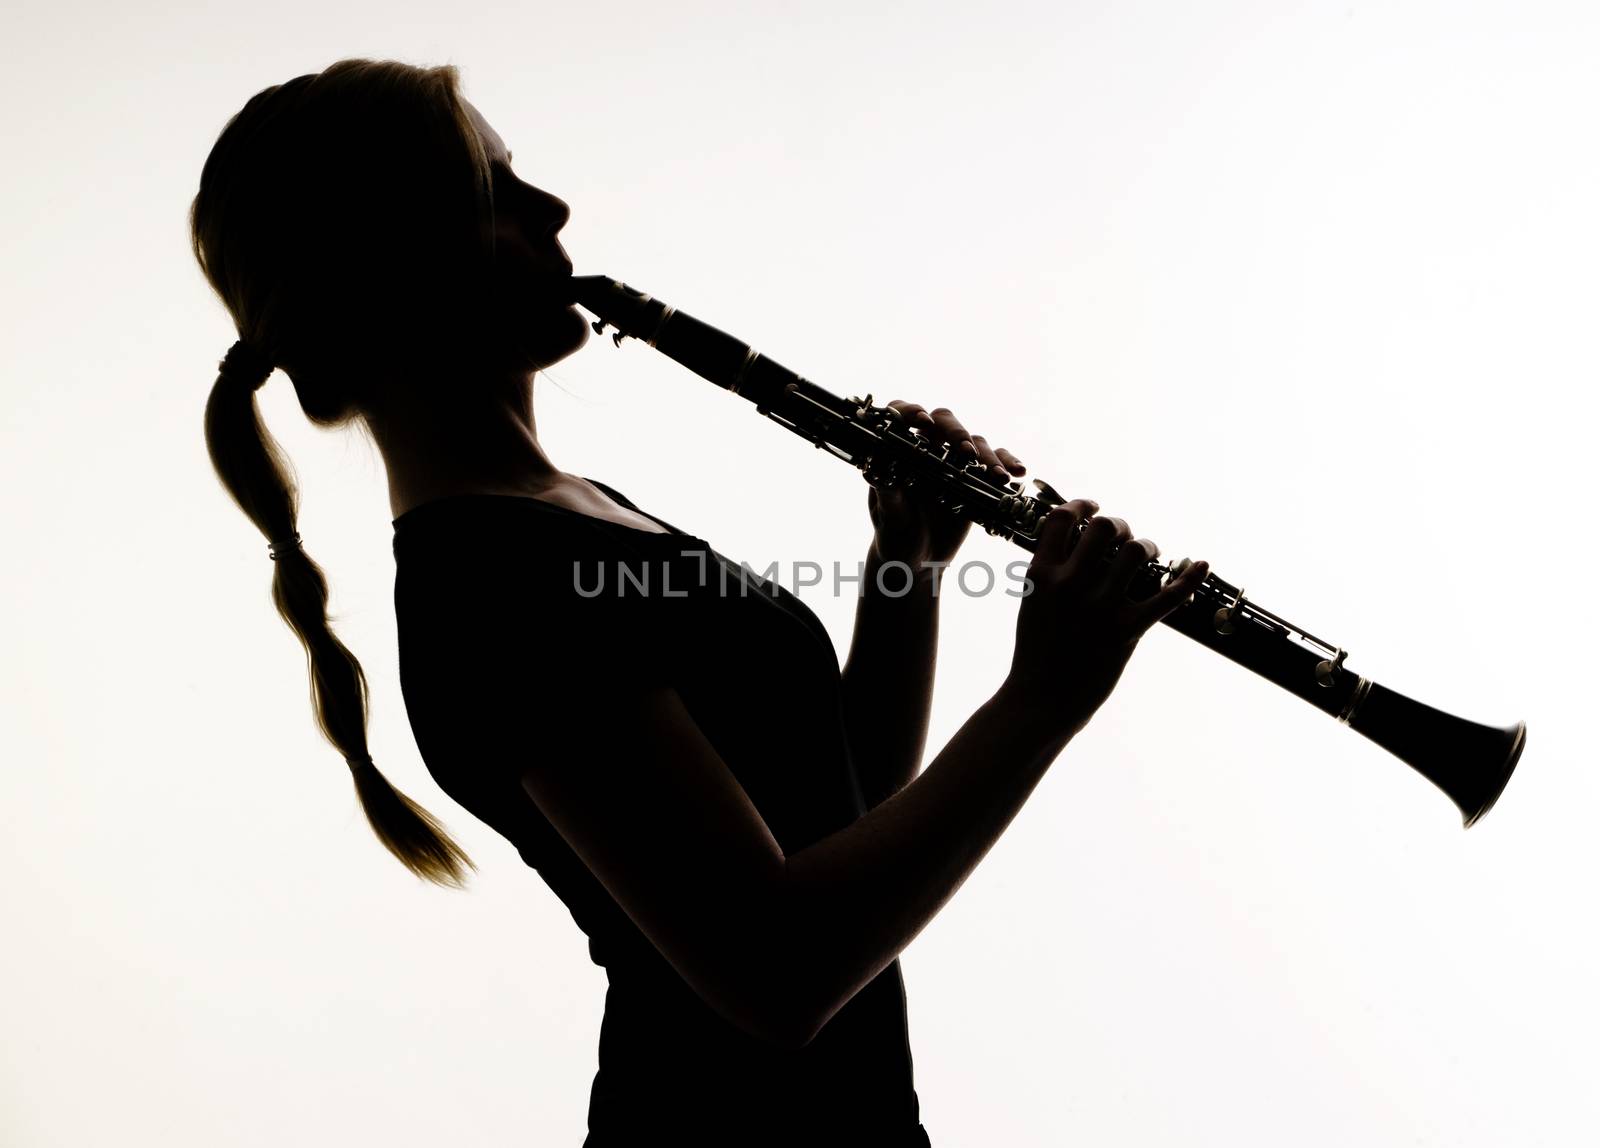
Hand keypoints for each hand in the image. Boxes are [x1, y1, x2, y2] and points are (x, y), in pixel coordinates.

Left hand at [866, 400, 1027, 567]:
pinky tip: (1017, 473)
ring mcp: (953, 462)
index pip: (901, 416)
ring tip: (997, 477)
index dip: (910, 412)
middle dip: (957, 433)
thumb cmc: (895, 536)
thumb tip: (876, 468)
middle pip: (944, 422)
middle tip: (966, 453)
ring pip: (975, 442)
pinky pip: (996, 462)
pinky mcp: (976, 478)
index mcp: (899, 452)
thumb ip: (886, 493)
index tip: (922, 422)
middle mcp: (927, 450)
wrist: (917, 561)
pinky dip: (1008, 463)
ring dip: (987, 456)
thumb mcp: (889, 517)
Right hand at [1001, 500, 1207, 735]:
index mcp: (1041, 576)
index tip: (1092, 508)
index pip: (1062, 518)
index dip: (1081, 506)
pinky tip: (1201, 564)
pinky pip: (1168, 596)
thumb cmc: (1036, 653)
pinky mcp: (1127, 630)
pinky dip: (1189, 578)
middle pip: (1105, 527)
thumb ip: (1052, 575)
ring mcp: (1100, 608)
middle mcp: (1070, 585)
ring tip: (1146, 555)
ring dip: (1146, 547)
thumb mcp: (1033, 604)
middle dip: (1118, 526)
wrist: (1040, 700)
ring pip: (1136, 551)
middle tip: (1122, 536)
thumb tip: (1079, 546)